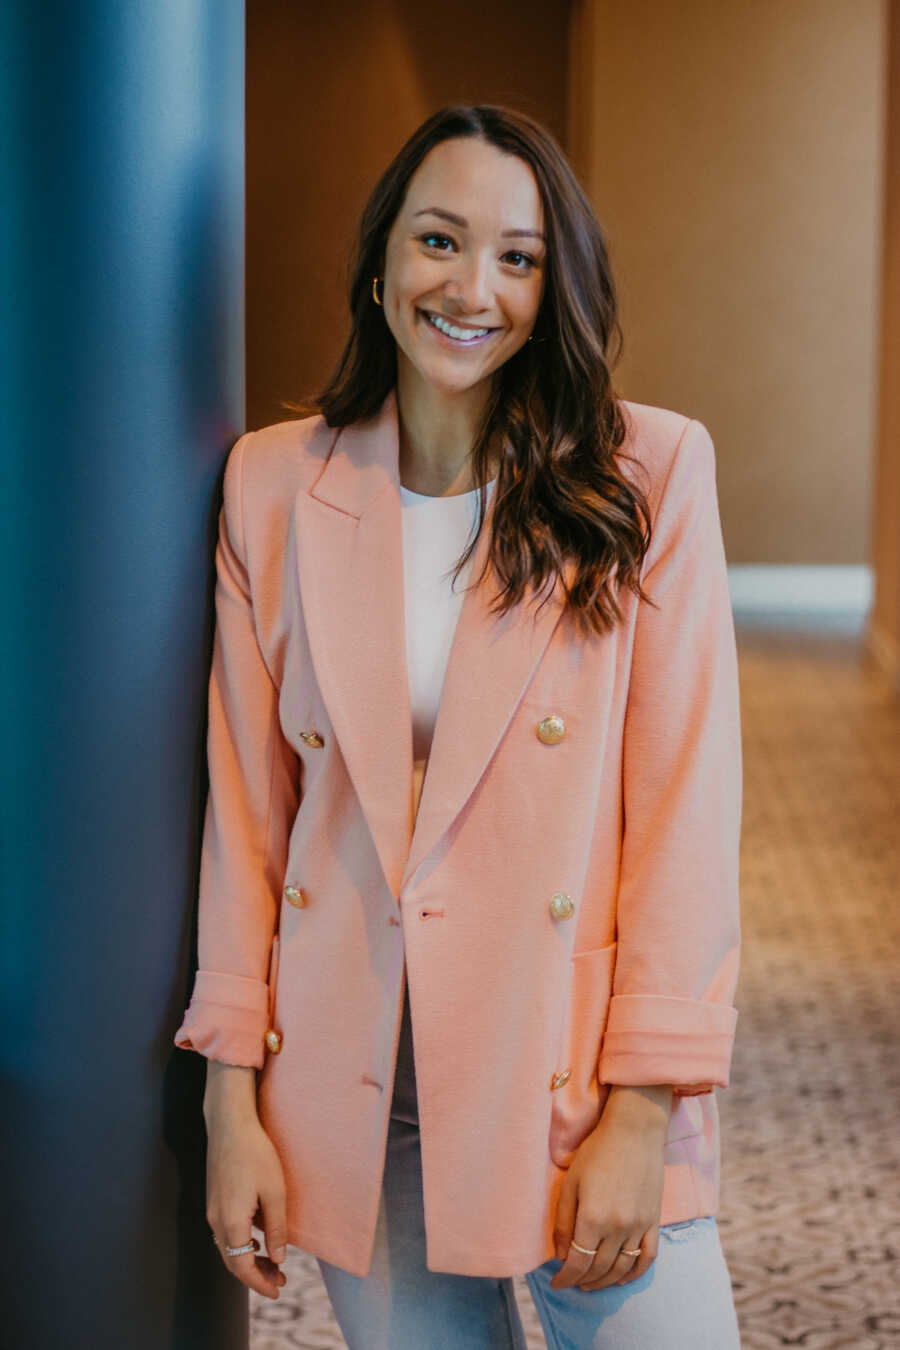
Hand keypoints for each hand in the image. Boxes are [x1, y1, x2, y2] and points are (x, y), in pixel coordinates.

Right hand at [206, 1113, 288, 1299]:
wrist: (230, 1124)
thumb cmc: (256, 1154)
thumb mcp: (275, 1191)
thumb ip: (276, 1228)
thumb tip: (278, 1259)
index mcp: (231, 1221)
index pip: (242, 1267)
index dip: (259, 1283)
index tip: (278, 1291)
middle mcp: (216, 1220)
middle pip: (232, 1261)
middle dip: (256, 1276)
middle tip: (281, 1281)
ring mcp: (212, 1209)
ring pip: (228, 1248)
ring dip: (249, 1261)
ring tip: (274, 1264)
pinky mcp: (214, 1199)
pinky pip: (225, 1233)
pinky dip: (241, 1246)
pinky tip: (257, 1242)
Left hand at [550, 1091, 667, 1291]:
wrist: (635, 1131)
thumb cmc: (597, 1152)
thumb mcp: (571, 1183)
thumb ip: (564, 1222)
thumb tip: (562, 1255)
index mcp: (592, 1218)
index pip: (577, 1263)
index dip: (565, 1278)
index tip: (556, 1284)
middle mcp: (617, 1228)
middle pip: (599, 1269)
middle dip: (582, 1281)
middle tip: (572, 1282)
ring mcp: (638, 1227)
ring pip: (622, 1269)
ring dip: (605, 1281)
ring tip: (591, 1283)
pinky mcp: (654, 1221)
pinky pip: (647, 1258)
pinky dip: (635, 1274)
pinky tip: (622, 1277)